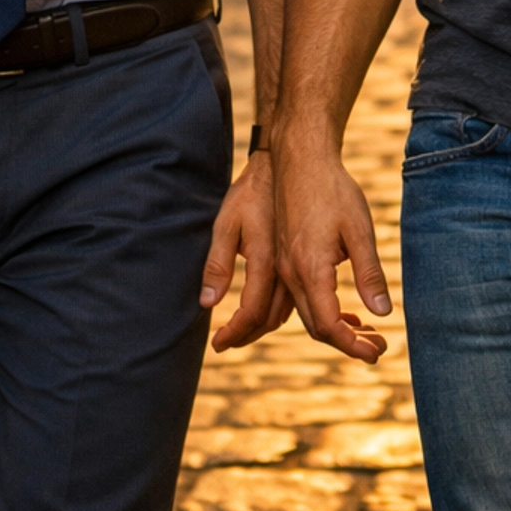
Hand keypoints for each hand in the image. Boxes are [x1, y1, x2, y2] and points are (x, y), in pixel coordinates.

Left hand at [200, 156, 293, 351]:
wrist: (292, 165)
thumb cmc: (253, 190)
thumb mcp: (227, 222)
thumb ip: (218, 263)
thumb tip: (207, 302)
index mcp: (266, 260)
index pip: (252, 311)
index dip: (235, 332)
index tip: (218, 345)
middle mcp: (286, 269)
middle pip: (270, 318)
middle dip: (246, 335)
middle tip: (225, 344)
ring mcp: (298, 265)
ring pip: (285, 311)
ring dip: (262, 327)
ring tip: (241, 334)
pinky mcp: (303, 260)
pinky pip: (294, 298)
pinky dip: (280, 313)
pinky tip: (268, 313)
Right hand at [274, 136, 391, 363]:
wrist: (300, 157)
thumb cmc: (332, 189)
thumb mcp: (359, 230)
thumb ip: (369, 274)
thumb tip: (383, 314)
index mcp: (309, 269)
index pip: (328, 326)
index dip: (352, 345)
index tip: (377, 353)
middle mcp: (290, 273)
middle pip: (316, 326)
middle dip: (347, 343)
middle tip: (379, 347)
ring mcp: (283, 266)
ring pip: (305, 314)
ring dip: (335, 330)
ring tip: (367, 333)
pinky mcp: (283, 258)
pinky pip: (298, 298)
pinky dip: (322, 312)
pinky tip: (345, 312)